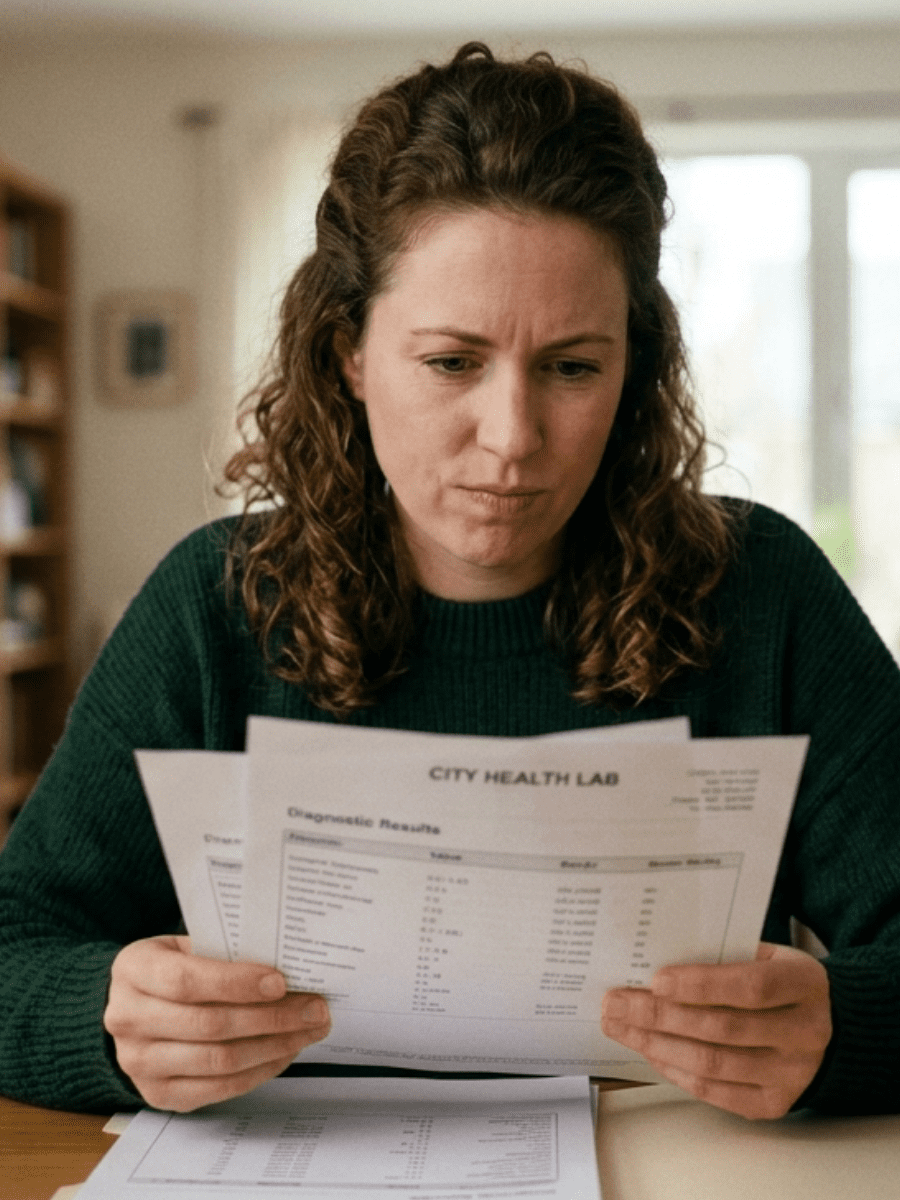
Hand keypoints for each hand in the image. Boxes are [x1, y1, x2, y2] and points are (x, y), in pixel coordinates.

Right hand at [104, 935, 330, 1111]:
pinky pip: (220, 1088)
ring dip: (275, 1046)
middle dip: (272, 1017)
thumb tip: (289, 965)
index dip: (236, 983)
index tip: (281, 981)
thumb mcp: (187, 946)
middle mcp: (128, 1019)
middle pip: (209, 1025)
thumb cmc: (173, 968)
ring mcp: (139, 1063)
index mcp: (133, 970)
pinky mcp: (159, 1094)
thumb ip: (225, 953)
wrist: (136, 1007)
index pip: (186, 981)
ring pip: (220, 1060)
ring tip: (309, 1029)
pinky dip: (261, 1070)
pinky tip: (286, 1051)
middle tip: (314, 1008)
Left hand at [601, 942, 830, 1118]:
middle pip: (722, 1029)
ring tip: (620, 1026)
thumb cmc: (781, 980)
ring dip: (656, 1044)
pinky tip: (649, 1050)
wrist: (829, 1024)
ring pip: (712, 1064)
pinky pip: (714, 1091)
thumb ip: (723, 955)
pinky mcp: (773, 1103)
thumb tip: (656, 961)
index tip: (655, 979)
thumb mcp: (766, 954)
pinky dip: (675, 1070)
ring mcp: (791, 1074)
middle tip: (615, 1003)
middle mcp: (805, 1034)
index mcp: (805, 985)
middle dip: (658, 1015)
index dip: (701, 985)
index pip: (751, 987)